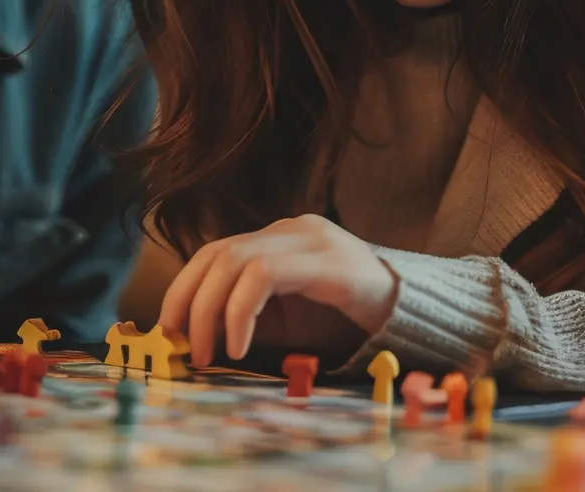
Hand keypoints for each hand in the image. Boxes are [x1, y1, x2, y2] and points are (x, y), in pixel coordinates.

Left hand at [159, 214, 398, 365]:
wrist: (415, 316)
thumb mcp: (288, 320)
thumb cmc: (349, 322)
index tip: (169, 332)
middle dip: (187, 301)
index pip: (214, 253)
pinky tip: (239, 346)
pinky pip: (263, 276)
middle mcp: (290, 228)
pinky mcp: (324, 260)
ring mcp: (309, 238)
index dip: (183, 290)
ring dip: (209, 312)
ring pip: (233, 261)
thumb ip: (248, 318)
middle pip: (216, 253)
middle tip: (179, 346)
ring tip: (207, 355)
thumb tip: (194, 338)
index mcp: (279, 238)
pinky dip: (241, 313)